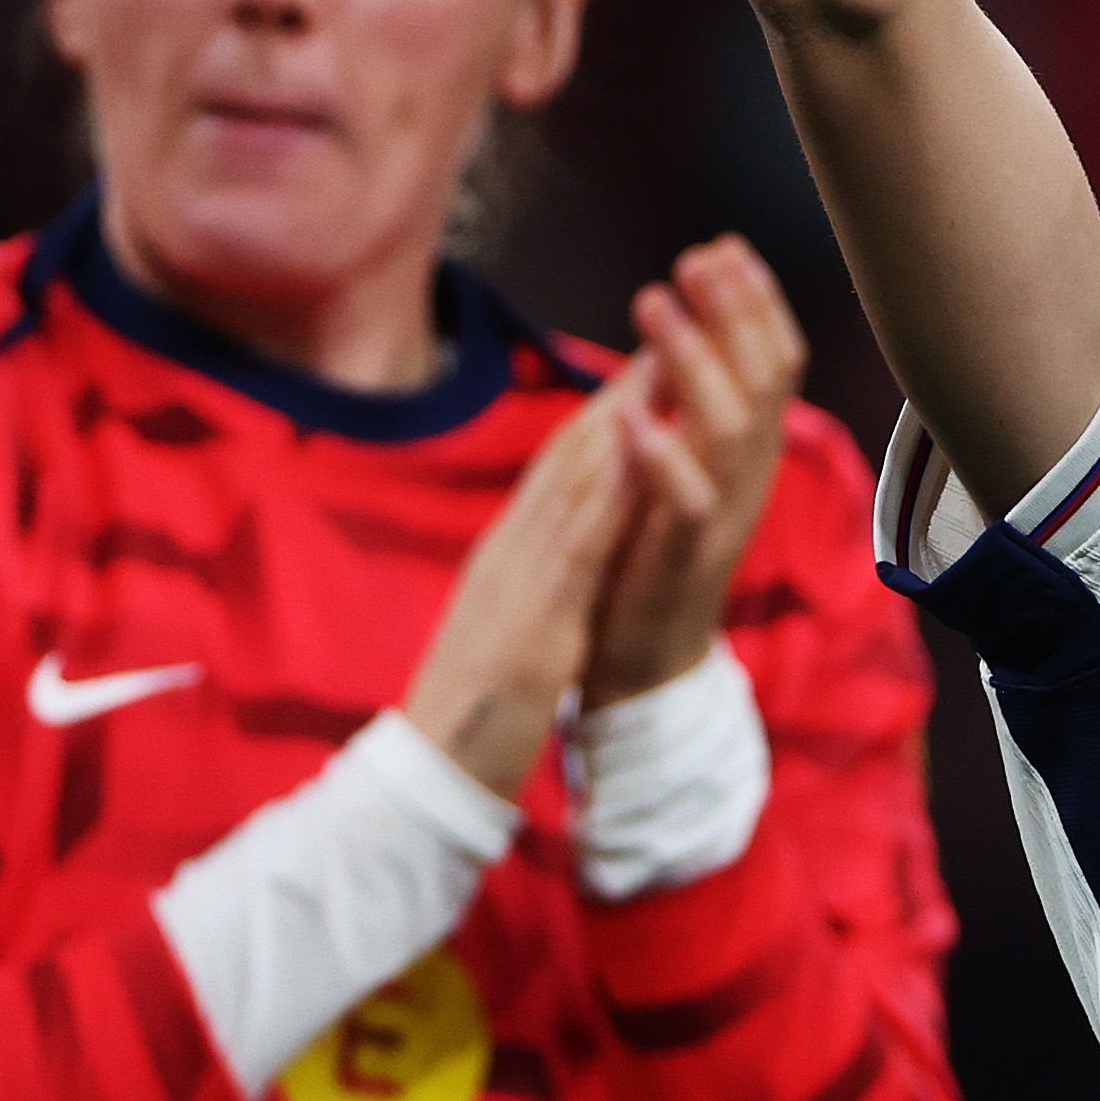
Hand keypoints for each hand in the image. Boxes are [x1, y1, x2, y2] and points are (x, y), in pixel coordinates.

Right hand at [397, 382, 648, 796]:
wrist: (429, 777)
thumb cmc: (471, 707)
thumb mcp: (505, 623)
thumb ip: (528, 576)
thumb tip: (552, 540)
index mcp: (506, 554)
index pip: (560, 468)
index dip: (607, 408)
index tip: (649, 356)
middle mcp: (510, 552)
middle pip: (568, 456)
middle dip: (622, 388)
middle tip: (670, 323)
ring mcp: (519, 582)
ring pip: (572, 485)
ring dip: (621, 418)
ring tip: (666, 358)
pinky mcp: (534, 622)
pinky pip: (576, 549)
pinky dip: (608, 495)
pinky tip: (639, 455)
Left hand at [584, 237, 813, 704]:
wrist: (643, 659)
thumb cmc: (651, 550)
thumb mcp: (678, 462)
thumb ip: (685, 402)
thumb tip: (683, 321)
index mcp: (746, 448)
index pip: (773, 360)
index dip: (754, 302)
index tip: (722, 246)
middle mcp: (749, 474)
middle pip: (765, 377)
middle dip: (735, 310)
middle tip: (699, 256)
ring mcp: (723, 515)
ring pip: (730, 426)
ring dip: (692, 358)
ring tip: (653, 302)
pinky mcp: (684, 558)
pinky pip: (686, 501)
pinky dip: (661, 454)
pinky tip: (630, 414)